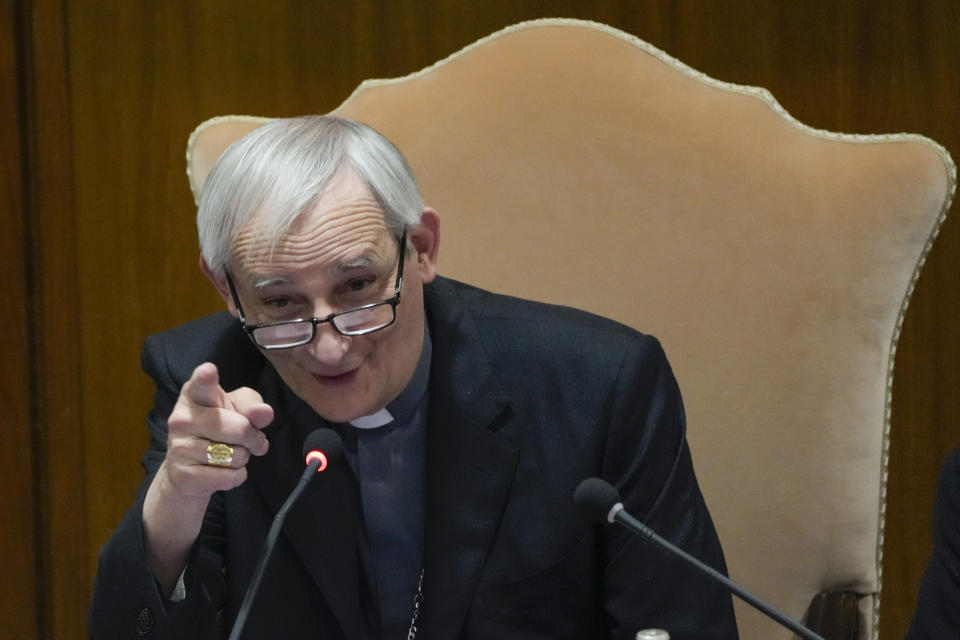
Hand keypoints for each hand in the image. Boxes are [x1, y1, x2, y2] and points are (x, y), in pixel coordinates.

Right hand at [158, 362, 272, 497]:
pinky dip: (236, 476)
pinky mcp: (184, 475)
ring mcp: (179, 447)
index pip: (201, 384)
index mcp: (194, 394)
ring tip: (228, 454)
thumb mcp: (237, 410)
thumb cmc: (217, 430)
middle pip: (241, 428)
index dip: (206, 378)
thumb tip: (265, 412)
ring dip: (243, 458)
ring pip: (237, 455)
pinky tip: (220, 471)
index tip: (209, 371)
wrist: (188, 472)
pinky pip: (232, 477)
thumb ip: (252, 407)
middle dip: (254, 438)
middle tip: (248, 440)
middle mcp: (181, 418)